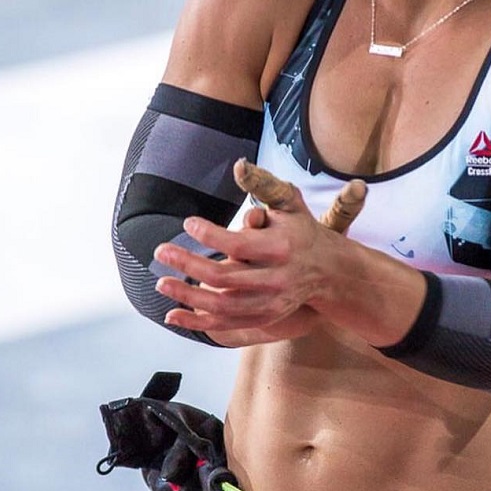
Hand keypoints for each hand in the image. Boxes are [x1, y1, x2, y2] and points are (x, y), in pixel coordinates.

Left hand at [154, 186, 330, 344]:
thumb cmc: (301, 230)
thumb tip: (239, 166)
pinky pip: (225, 325)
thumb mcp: (289, 203)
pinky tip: (171, 315)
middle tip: (161, 251)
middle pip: (225, 278)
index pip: (240, 245)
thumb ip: (264, 185)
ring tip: (162, 282)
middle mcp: (277, 279)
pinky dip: (197, 323)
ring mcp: (270, 303)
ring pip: (221, 306)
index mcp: (282, 247)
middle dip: (188, 264)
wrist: (329, 270)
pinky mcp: (264, 318)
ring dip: (187, 295)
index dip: (210, 236)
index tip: (188, 223)